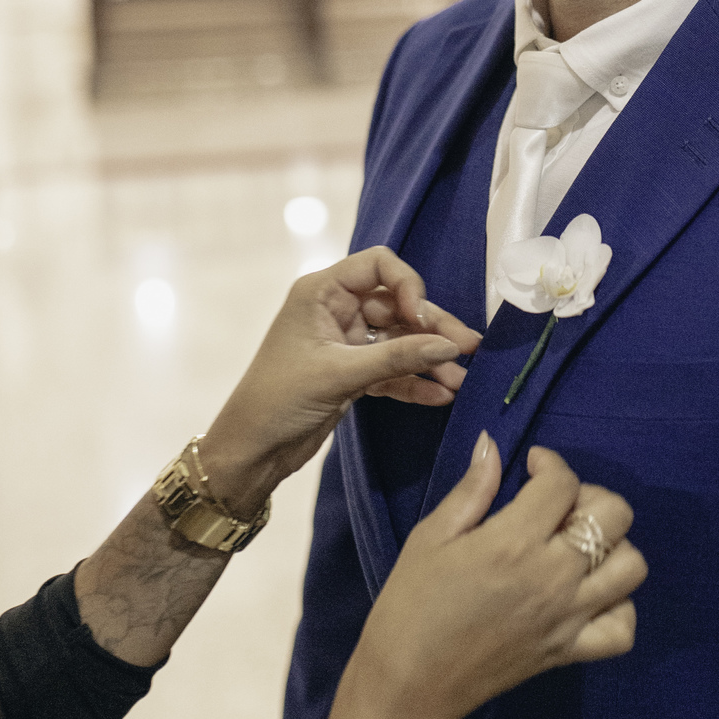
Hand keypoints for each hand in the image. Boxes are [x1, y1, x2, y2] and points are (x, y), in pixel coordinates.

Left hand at [199, 248, 481, 515]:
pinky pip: (392, 370)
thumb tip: (452, 347)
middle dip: (431, 328)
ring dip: (429, 360)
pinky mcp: (353, 374)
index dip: (407, 284)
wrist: (249, 453)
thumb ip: (397, 358)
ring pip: (400, 341)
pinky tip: (440, 396)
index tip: (421, 316)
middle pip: (397, 305)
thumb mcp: (339, 374)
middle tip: (469, 348)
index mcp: (322, 292)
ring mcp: (347, 343)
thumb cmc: (279, 399)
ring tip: (461, 381)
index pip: (378, 265)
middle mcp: (336, 310)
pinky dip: (415, 382)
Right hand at [284, 437, 645, 718]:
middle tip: (556, 507)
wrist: (410, 686)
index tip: (529, 470)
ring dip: (613, 546)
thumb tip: (492, 444)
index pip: (563, 483)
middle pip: (614, 515)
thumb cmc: (412, 605)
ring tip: (576, 547)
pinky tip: (590, 595)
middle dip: (589, 497)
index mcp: (514, 542)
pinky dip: (619, 607)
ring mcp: (569, 617)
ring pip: (632, 566)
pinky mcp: (570, 653)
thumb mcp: (431, 537)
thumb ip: (472, 489)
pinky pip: (623, 628)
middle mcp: (554, 577)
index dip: (549, 464)